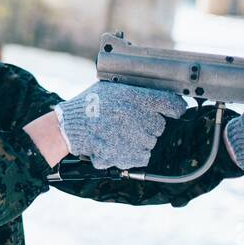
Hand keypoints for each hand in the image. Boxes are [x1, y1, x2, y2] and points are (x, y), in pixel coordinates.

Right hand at [57, 82, 189, 169]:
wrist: (69, 127)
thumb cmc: (90, 105)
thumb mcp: (112, 88)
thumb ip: (136, 91)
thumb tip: (165, 97)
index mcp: (134, 97)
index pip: (171, 104)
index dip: (174, 108)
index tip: (174, 111)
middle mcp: (137, 116)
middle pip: (159, 126)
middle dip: (147, 124)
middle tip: (126, 121)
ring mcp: (133, 138)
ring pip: (150, 142)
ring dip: (138, 139)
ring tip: (117, 133)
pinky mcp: (128, 155)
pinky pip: (143, 156)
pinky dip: (132, 153)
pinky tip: (117, 144)